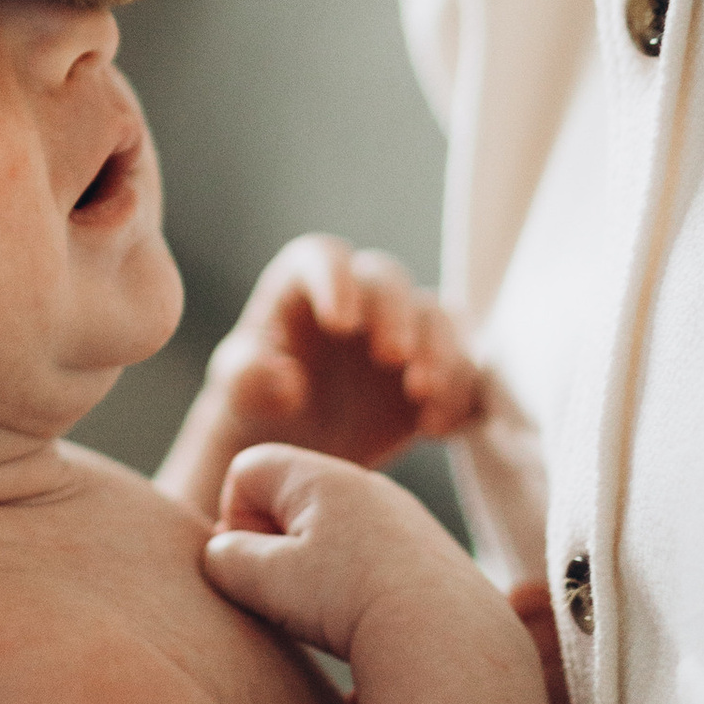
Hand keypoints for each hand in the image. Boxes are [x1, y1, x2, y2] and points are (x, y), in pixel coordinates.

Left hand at [158, 233, 479, 519]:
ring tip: (421, 393)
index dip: (337, 280)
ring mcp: (404, 332)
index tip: (339, 323)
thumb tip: (287, 383)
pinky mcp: (435, 373)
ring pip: (438, 319)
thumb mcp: (239, 390)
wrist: (295, 446)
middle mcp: (362, 297)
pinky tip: (435, 428)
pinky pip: (464, 373)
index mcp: (306, 282)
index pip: (325, 257)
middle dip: (396, 313)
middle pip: (389, 281)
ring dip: (439, 351)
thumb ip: (249, 378)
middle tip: (393, 356)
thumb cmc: (259, 399)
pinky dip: (458, 396)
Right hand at [203, 437, 459, 666]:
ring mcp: (403, 517)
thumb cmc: (351, 602)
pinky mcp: (431, 554)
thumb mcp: (268, 580)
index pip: (248, 470)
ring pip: (333, 531)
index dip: (235, 520)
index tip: (257, 566)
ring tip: (331, 613)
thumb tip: (223, 554)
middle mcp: (366, 485)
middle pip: (291, 497)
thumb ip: (227, 558)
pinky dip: (358, 583)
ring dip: (318, 569)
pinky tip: (368, 619)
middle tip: (289, 593)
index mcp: (322, 477)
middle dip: (276, 544)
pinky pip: (372, 556)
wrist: (451, 637)